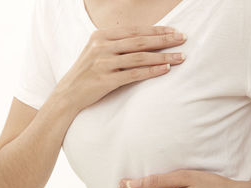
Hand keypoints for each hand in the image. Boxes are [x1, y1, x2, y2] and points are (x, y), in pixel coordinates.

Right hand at [55, 25, 186, 111]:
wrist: (67, 94)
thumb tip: (144, 39)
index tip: (174, 31)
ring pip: (140, 57)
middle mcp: (101, 47)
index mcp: (100, 36)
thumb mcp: (96, 51)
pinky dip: (152, 71)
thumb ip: (116, 43)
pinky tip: (166, 69)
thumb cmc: (86, 73)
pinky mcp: (105, 80)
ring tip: (181, 57)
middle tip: (183, 39)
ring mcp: (103, 63)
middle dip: (164, 40)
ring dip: (163, 56)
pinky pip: (134, 74)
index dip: (156, 30)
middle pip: (140, 41)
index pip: (134, 30)